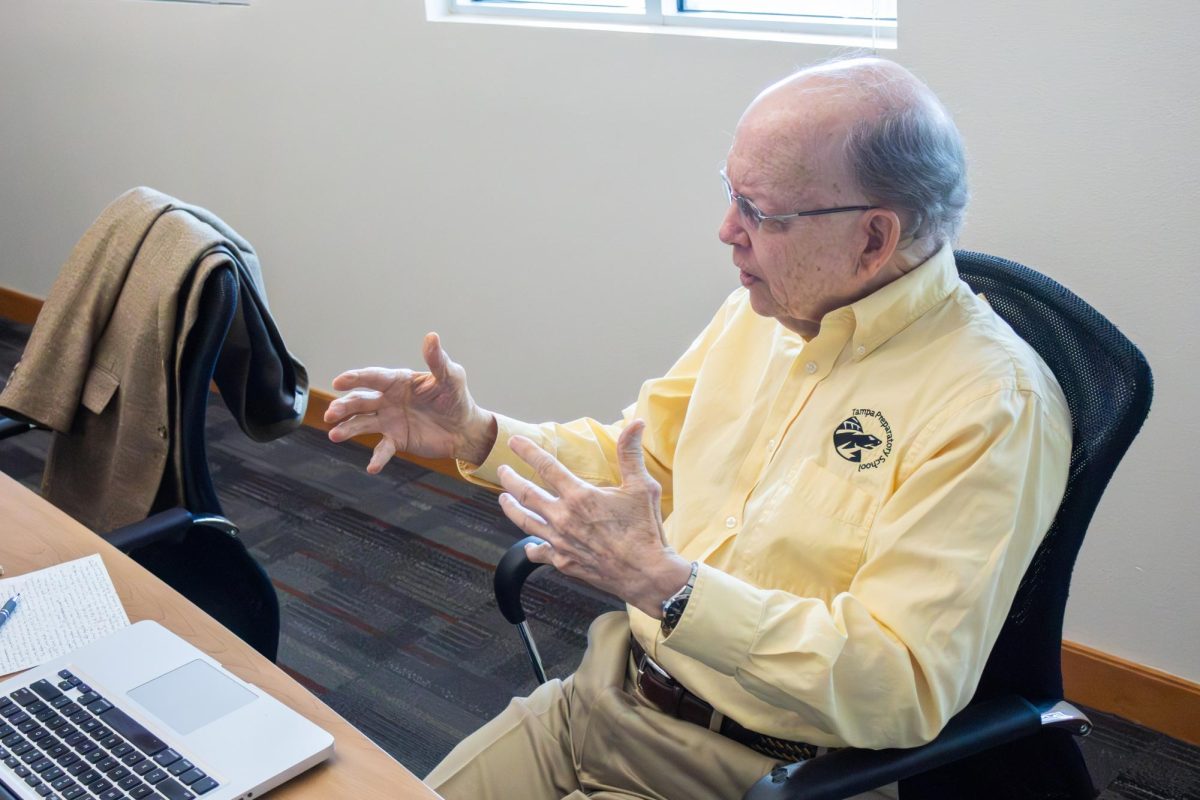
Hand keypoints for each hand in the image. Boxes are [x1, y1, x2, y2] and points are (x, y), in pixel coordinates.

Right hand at [324, 332, 496, 472]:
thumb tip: (432, 337)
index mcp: (398, 381)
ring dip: (347, 428)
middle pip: (360, 401)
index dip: (355, 379)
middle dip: (344, 406)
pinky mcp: (396, 440)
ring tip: (334, 434)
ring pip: (362, 424)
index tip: (338, 381)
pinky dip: (377, 458)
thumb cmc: (456, 397)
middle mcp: (388, 400)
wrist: (464, 428)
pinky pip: (382, 449)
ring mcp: (389, 420)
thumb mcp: (450, 376)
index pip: (372, 378)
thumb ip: (437, 360)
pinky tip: (372, 467)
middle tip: (331, 413)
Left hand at [496, 420, 692, 617]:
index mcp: (579, 496)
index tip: (514, 442)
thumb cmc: (644, 530)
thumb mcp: (641, 487)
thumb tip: (635, 424)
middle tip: (502, 470)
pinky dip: (531, 547)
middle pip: (526, 494)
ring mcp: (560, 541)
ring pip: (525, 522)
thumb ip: (630, 454)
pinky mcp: (563, 562)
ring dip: (511, 508)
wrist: (645, 573)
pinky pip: (538, 552)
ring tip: (503, 499)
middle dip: (510, 480)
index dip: (527, 451)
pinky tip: (528, 545)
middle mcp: (563, 517)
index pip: (546, 466)